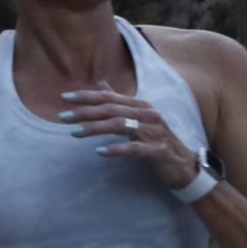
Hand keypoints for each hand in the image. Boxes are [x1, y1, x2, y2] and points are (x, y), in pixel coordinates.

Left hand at [53, 81, 203, 191]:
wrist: (183, 164)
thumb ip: (118, 102)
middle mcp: (148, 114)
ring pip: (120, 126)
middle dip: (85, 112)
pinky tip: (99, 152)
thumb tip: (101, 83)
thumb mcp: (136, 117)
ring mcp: (154, 131)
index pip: (110, 97)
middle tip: (63, 117)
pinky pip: (134, 148)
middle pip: (112, 109)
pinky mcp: (158, 150)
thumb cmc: (155, 139)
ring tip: (74, 133)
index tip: (64, 98)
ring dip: (95, 129)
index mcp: (140, 105)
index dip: (87, 96)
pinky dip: (116, 149)